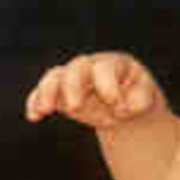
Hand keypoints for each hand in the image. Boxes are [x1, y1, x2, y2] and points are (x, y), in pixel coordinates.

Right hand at [25, 54, 164, 131]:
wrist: (123, 103)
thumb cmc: (136, 97)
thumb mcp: (145, 97)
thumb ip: (140, 99)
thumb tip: (123, 107)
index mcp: (115, 64)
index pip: (106, 68)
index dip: (107, 84)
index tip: (113, 102)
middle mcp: (91, 67)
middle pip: (77, 68)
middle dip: (73, 85)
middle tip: (75, 106)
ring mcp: (73, 79)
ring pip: (56, 77)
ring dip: (48, 92)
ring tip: (44, 110)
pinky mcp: (59, 93)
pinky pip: (43, 93)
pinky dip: (35, 101)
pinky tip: (33, 115)